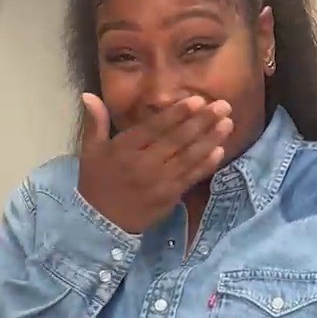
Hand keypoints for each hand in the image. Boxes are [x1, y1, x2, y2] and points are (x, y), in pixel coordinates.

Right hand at [78, 94, 234, 235]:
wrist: (101, 222)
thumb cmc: (97, 182)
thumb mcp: (90, 151)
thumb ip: (95, 122)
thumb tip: (89, 95)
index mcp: (124, 149)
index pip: (154, 128)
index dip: (176, 114)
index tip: (196, 100)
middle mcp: (144, 164)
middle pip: (177, 140)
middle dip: (202, 122)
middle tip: (223, 106)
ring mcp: (160, 182)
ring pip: (188, 157)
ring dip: (210, 140)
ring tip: (228, 123)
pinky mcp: (170, 196)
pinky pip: (191, 177)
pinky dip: (206, 164)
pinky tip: (220, 150)